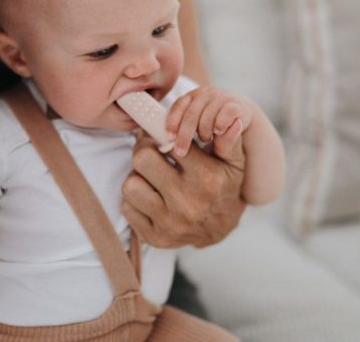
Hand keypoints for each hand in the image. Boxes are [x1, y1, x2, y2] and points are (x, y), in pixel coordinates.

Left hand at [121, 130, 245, 247]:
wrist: (220, 228)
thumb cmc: (223, 186)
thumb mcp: (233, 162)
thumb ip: (229, 140)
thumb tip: (232, 122)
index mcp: (206, 179)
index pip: (167, 143)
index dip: (160, 136)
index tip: (161, 139)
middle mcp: (187, 203)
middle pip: (142, 160)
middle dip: (144, 152)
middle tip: (151, 153)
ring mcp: (169, 223)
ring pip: (130, 185)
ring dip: (137, 177)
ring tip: (151, 177)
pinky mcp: (154, 237)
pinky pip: (126, 207)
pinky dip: (134, 199)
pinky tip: (150, 195)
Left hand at [165, 86, 251, 156]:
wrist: (242, 117)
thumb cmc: (213, 125)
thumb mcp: (196, 126)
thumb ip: (184, 129)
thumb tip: (168, 137)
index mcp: (192, 96)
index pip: (178, 105)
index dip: (172, 121)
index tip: (169, 137)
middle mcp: (205, 93)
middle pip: (191, 114)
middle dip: (184, 135)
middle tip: (180, 151)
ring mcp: (221, 97)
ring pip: (207, 116)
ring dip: (204, 132)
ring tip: (206, 140)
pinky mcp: (237, 105)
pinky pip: (226, 114)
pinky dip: (221, 125)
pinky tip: (218, 132)